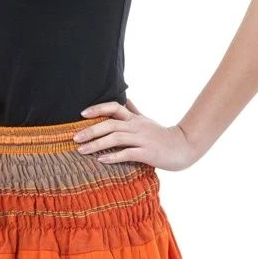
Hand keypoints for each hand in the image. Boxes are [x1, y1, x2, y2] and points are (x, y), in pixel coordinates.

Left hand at [73, 97, 198, 171]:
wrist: (182, 147)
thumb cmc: (161, 135)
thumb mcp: (146, 120)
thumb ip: (133, 110)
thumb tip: (125, 98)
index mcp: (134, 118)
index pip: (114, 107)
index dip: (98, 108)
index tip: (82, 114)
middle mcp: (137, 127)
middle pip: (111, 124)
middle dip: (91, 130)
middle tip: (74, 137)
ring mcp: (142, 140)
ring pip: (116, 138)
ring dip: (97, 144)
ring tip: (81, 150)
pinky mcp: (147, 153)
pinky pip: (127, 154)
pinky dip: (113, 156)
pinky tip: (101, 160)